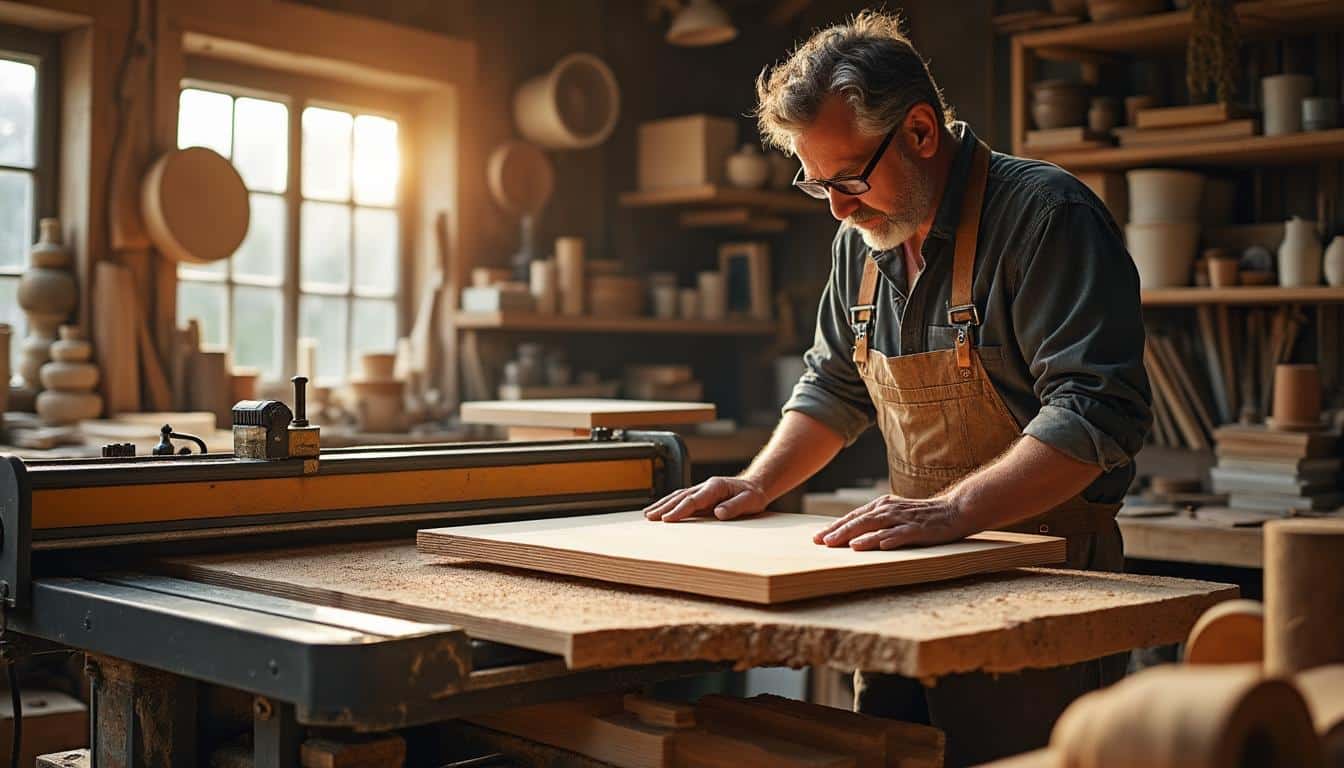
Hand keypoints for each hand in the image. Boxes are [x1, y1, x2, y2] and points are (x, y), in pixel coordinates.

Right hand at [642, 476, 768, 521]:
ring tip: (648, 515)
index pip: (693, 500)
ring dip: (662, 505)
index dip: (679, 510)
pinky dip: (668, 504)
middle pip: (681, 497)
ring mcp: (701, 490)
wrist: (755, 486)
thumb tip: (718, 513)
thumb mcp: (751, 502)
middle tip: (650, 517)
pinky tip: (659, 510)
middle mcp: (705, 486)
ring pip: (678, 496)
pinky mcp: (700, 496)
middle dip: (664, 507)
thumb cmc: (753, 495)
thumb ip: (735, 507)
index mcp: (715, 487)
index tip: (667, 519)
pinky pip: (681, 499)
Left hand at [813, 494, 971, 549]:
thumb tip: (852, 535)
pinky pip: (899, 535)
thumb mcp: (895, 515)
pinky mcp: (917, 529)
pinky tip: (875, 546)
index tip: (817, 538)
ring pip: (874, 526)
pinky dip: (886, 539)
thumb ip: (876, 521)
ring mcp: (902, 519)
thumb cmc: (922, 516)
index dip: (834, 527)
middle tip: (820, 542)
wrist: (953, 510)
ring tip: (840, 544)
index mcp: (881, 505)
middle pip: (859, 521)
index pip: (853, 517)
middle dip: (838, 532)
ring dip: (856, 535)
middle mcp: (888, 510)